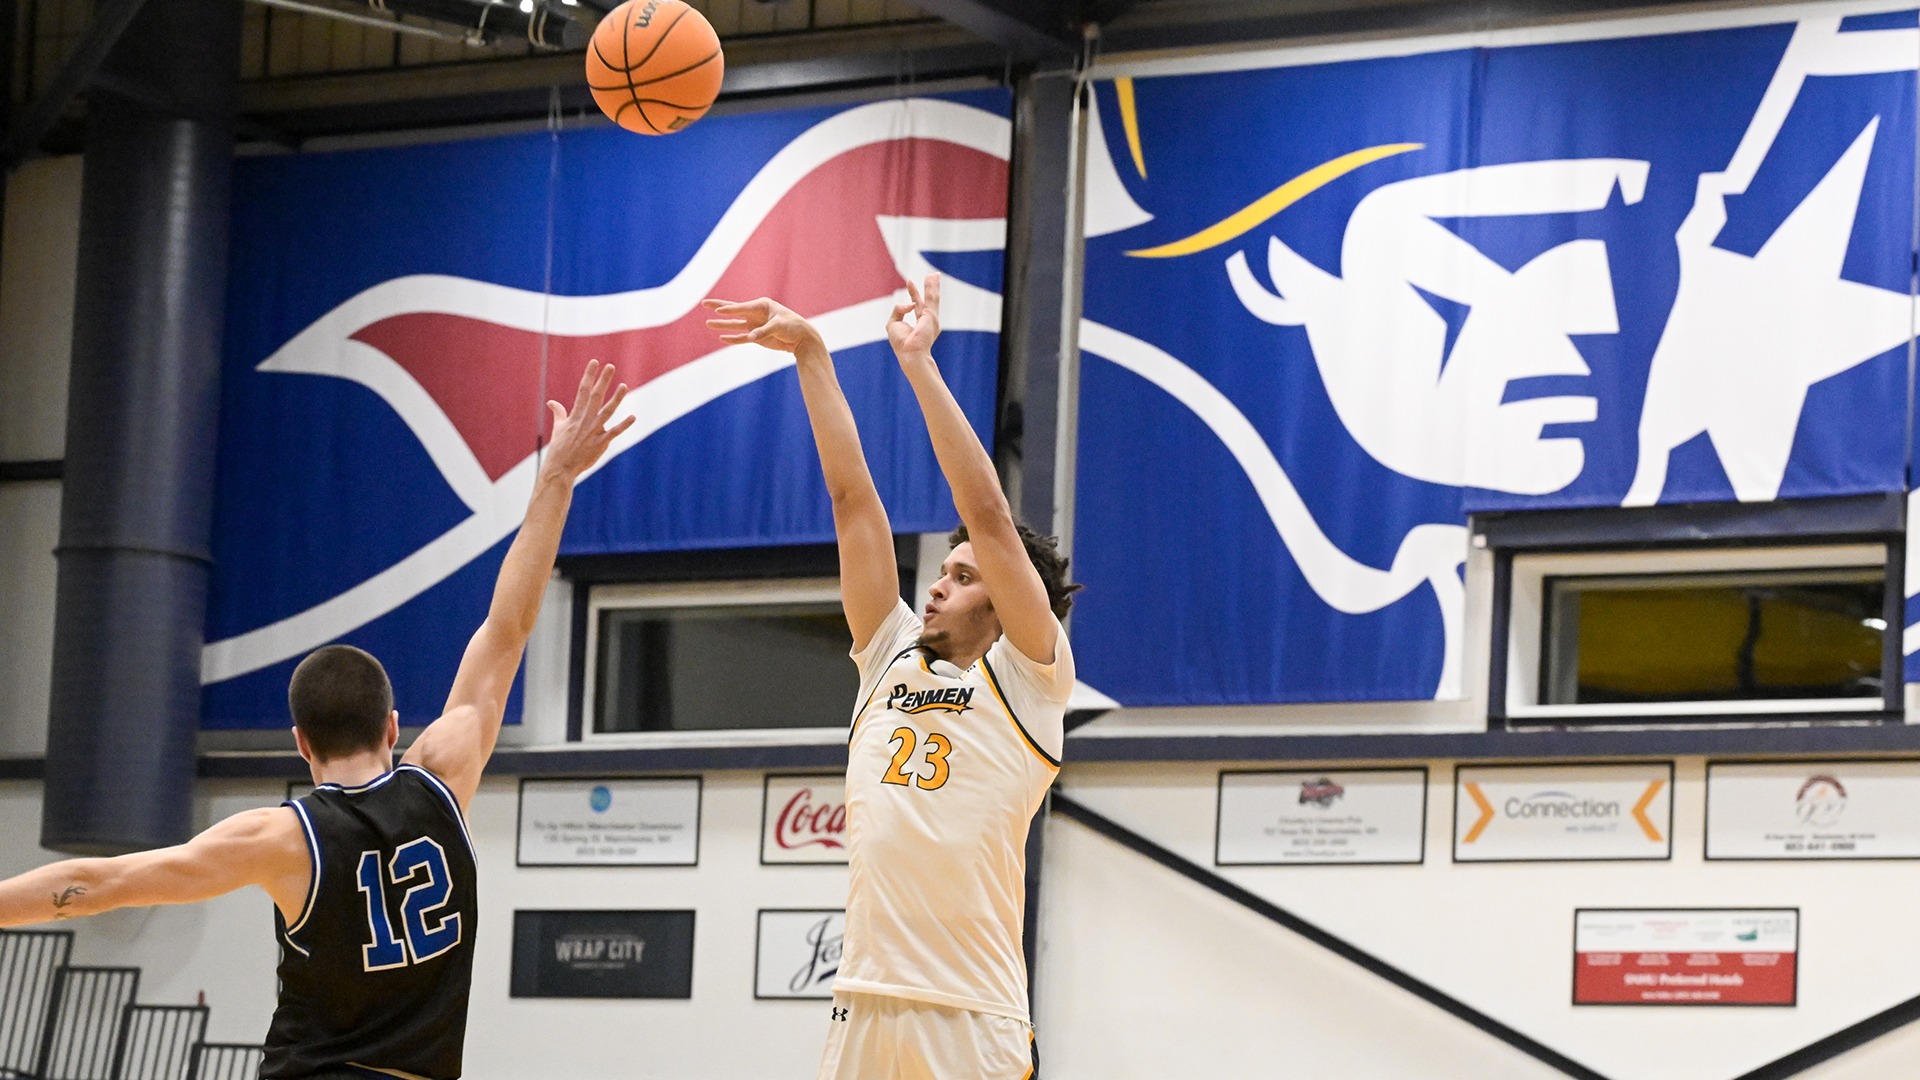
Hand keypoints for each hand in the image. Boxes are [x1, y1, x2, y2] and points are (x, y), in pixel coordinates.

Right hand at [542, 360, 632, 480]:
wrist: (560, 468)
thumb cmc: (560, 448)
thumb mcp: (558, 428)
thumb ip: (559, 413)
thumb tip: (552, 402)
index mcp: (575, 415)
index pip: (582, 391)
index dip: (589, 376)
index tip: (594, 362)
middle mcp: (584, 420)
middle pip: (595, 396)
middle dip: (603, 381)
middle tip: (610, 366)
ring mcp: (593, 432)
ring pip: (607, 412)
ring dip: (616, 399)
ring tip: (624, 386)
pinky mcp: (600, 444)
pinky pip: (613, 432)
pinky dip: (623, 425)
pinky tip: (633, 417)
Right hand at [703, 297, 821, 353]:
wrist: (802, 339)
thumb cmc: (793, 326)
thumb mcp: (779, 326)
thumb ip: (763, 331)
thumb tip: (750, 337)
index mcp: (762, 305)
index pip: (742, 307)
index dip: (729, 309)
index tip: (718, 311)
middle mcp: (756, 314)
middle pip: (734, 310)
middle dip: (719, 307)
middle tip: (704, 303)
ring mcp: (755, 325)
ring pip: (735, 325)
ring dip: (722, 325)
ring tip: (707, 324)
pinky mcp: (756, 337)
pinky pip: (742, 338)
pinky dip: (733, 339)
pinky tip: (722, 338)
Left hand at [887, 274, 940, 357]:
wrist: (910, 353)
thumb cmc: (901, 343)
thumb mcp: (893, 323)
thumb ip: (898, 310)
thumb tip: (908, 303)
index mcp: (920, 324)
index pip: (916, 305)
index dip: (913, 293)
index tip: (909, 282)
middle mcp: (927, 321)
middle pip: (927, 300)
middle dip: (929, 287)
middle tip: (932, 275)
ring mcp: (931, 318)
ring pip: (932, 298)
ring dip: (933, 285)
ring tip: (934, 274)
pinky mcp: (931, 315)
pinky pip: (931, 297)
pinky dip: (932, 287)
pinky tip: (932, 277)